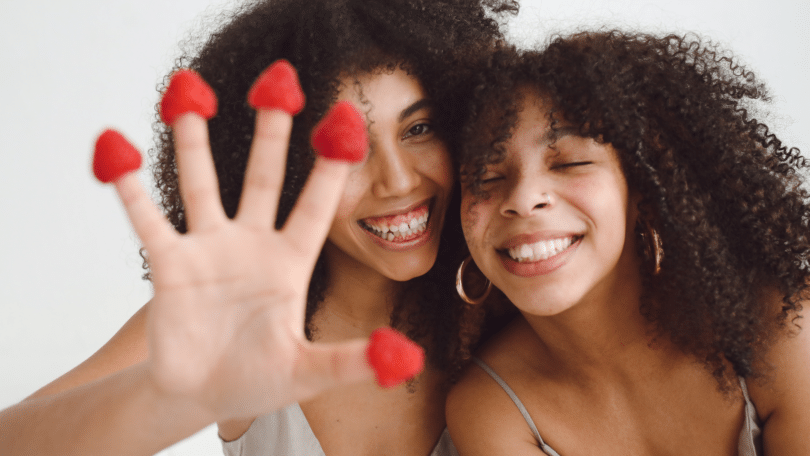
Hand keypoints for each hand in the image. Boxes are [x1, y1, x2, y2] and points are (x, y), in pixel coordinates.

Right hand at [92, 62, 419, 421]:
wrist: (200, 396)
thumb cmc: (258, 380)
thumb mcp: (308, 372)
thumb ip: (349, 362)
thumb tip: (402, 357)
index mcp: (291, 263)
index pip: (316, 206)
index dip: (331, 168)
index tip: (346, 124)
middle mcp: (251, 245)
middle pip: (263, 178)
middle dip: (270, 134)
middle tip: (277, 85)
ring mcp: (209, 250)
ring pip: (201, 184)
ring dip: (193, 141)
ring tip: (188, 91)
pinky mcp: (170, 264)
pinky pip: (147, 219)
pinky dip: (129, 188)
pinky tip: (117, 151)